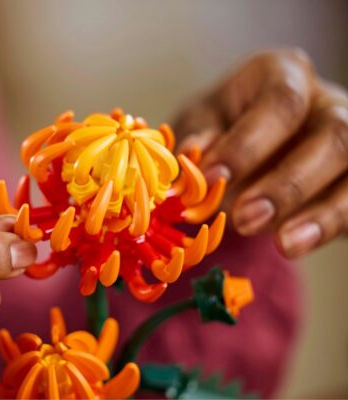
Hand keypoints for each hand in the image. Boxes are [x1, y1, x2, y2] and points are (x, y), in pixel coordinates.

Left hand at [175, 48, 347, 257]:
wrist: (244, 151)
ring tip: (284, 245)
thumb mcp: (201, 123)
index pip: (281, 101)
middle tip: (245, 219)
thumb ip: (199, 135)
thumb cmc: (219, 128)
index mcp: (284, 74)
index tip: (212, 178)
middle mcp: (328, 103)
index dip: (248, 143)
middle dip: (289, 184)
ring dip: (324, 214)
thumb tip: (193, 153)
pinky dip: (331, 227)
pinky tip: (298, 245)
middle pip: (334, 135)